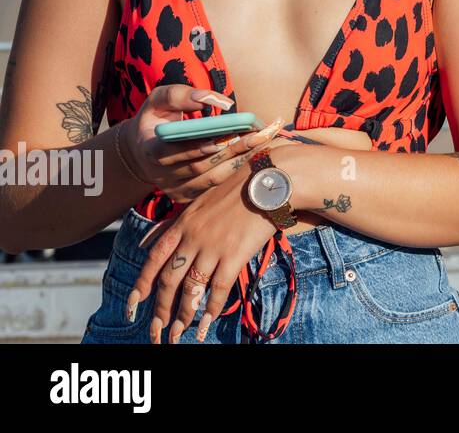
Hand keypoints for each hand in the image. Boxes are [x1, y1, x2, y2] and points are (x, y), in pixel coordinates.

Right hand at [119, 85, 283, 203]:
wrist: (141, 151)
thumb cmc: (156, 119)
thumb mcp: (159, 100)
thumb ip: (181, 95)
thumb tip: (216, 99)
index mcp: (150, 150)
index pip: (172, 153)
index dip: (197, 148)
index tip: (223, 138)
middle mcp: (162, 174)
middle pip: (201, 166)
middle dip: (234, 149)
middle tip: (262, 134)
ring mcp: (175, 188)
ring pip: (213, 179)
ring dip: (242, 159)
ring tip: (265, 141)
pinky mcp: (188, 196)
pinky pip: (217, 186)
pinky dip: (238, 169)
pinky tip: (257, 153)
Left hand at [130, 163, 277, 343]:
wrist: (268, 181)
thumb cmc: (236, 189)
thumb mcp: (199, 202)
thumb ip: (173, 224)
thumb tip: (146, 242)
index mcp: (183, 223)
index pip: (154, 258)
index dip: (142, 284)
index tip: (134, 305)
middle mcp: (193, 237)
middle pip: (170, 280)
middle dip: (161, 309)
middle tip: (156, 331)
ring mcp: (213, 247)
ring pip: (191, 289)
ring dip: (183, 315)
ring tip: (178, 334)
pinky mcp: (235, 255)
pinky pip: (219, 288)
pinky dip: (211, 308)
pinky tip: (207, 323)